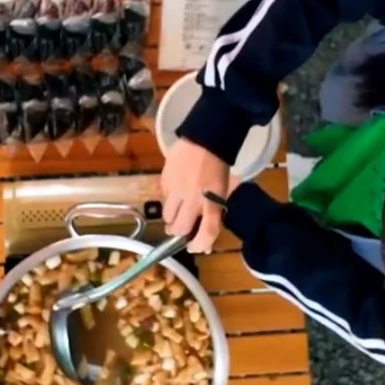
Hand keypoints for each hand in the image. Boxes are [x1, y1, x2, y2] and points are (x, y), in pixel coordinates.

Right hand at [161, 138, 229, 252]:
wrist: (206, 138)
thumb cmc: (218, 167)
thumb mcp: (222, 192)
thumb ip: (213, 213)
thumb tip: (204, 240)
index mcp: (213, 202)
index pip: (207, 232)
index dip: (199, 245)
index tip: (194, 247)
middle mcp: (194, 199)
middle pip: (180, 229)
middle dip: (179, 233)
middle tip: (180, 228)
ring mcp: (177, 189)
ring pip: (167, 217)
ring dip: (172, 218)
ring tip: (177, 210)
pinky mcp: (165, 180)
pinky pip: (163, 198)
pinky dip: (168, 200)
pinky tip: (175, 192)